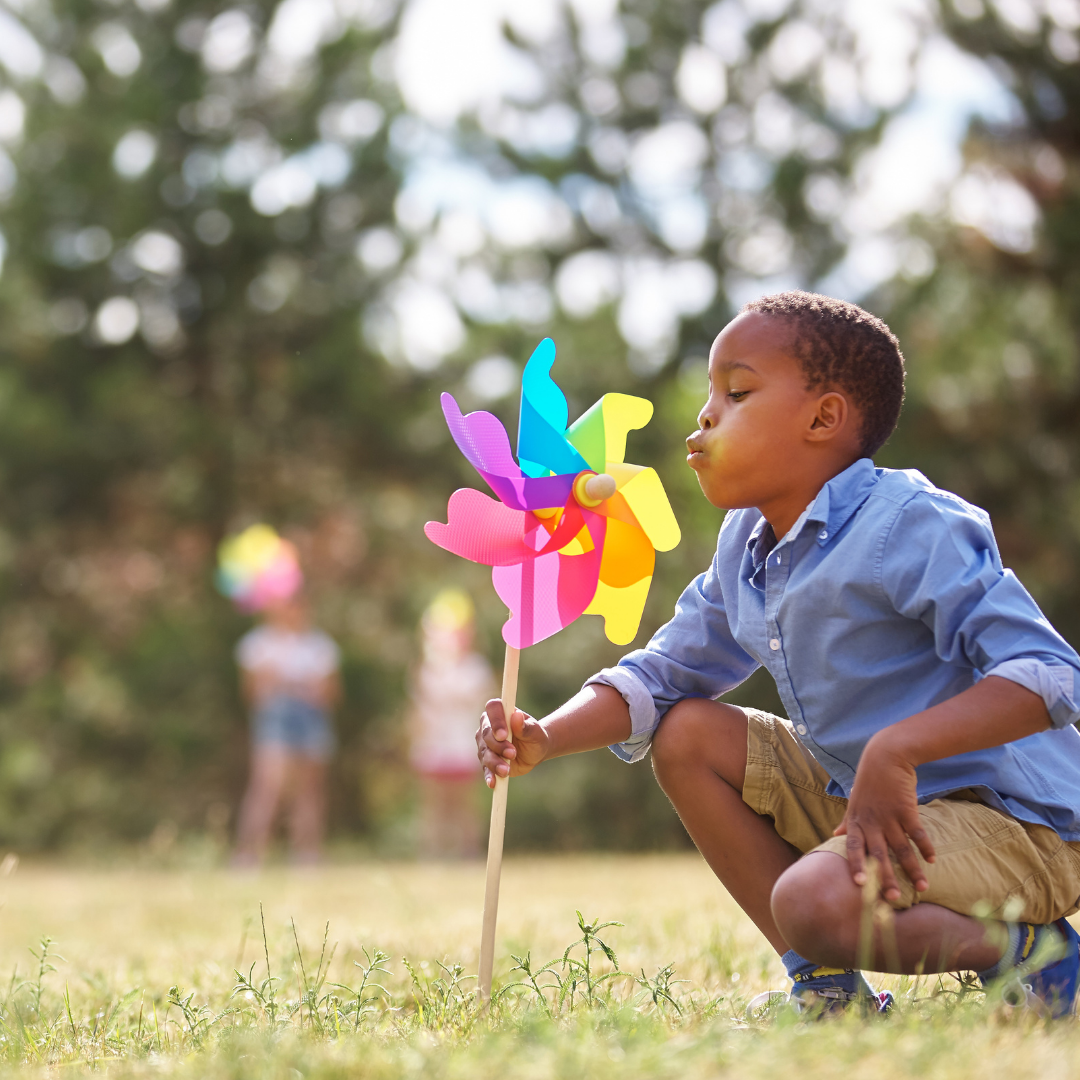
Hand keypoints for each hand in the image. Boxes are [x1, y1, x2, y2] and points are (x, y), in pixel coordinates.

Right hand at [476, 699, 549, 787]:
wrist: (535, 751)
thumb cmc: (535, 736)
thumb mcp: (535, 732)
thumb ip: (525, 726)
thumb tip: (516, 716)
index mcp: (500, 712)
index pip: (492, 708)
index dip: (495, 720)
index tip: (503, 734)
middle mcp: (488, 726)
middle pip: (486, 734)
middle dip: (498, 745)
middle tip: (512, 753)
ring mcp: (485, 744)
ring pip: (485, 753)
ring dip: (495, 762)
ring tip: (506, 771)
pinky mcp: (486, 760)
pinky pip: (485, 768)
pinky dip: (489, 775)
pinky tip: (492, 782)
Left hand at [833, 736, 935, 902]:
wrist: (885, 756)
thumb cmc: (869, 782)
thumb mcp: (853, 802)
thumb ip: (846, 821)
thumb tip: (834, 835)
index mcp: (856, 821)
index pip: (852, 847)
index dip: (856, 865)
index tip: (860, 885)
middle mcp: (871, 822)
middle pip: (878, 854)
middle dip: (885, 878)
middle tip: (892, 898)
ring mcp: (889, 816)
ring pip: (901, 848)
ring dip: (912, 869)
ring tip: (922, 887)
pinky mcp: (906, 809)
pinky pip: (917, 832)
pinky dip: (925, 847)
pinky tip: (932, 860)